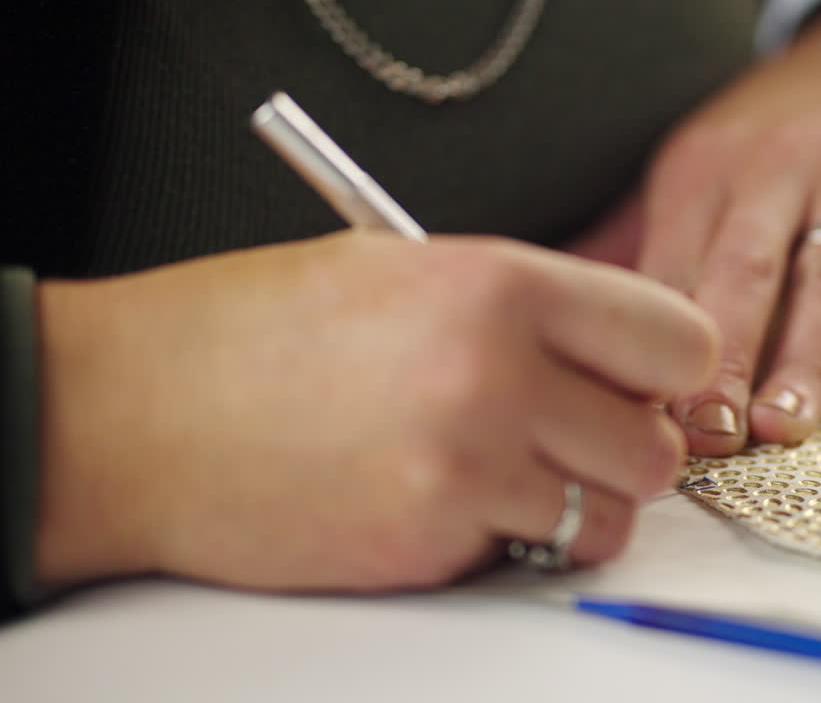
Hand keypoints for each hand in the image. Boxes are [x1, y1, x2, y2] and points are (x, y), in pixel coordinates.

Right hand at [34, 231, 717, 592]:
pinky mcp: (431, 541)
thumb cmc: (257, 332)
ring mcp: (466, 464)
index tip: (639, 384)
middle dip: (625, 449)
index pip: (679, 341)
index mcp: (502, 284)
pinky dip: (508, 540)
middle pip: (657, 446)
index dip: (667, 371)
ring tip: (506, 476)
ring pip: (609, 517)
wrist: (138, 412)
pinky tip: (446, 502)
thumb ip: (527, 309)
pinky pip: (529, 554)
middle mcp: (497, 372)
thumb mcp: (406, 270)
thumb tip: (615, 356)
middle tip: (571, 437)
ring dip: (577, 507)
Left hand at [637, 5, 820, 454]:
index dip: (653, 348)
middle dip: (722, 358)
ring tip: (782, 426)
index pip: (671, 270)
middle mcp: (774, 165)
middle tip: (708, 432)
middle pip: (744, 271)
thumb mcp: (699, 165)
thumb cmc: (773, 139)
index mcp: (702, 169)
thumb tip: (573, 329)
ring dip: (805, 359)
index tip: (638, 423)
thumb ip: (651, 244)